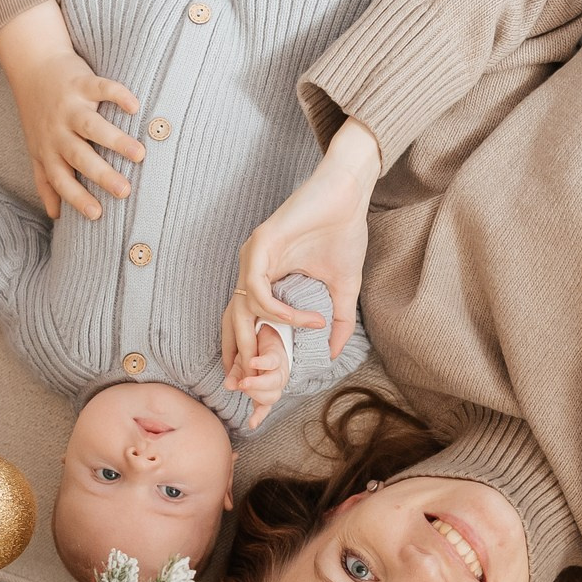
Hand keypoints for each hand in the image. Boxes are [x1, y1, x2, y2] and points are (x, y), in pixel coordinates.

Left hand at [0, 0, 144, 219]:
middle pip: (79, 157)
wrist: (32, 66)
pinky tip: (134, 107)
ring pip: (91, 126)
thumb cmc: (38, 114)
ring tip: (140, 155)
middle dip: (101, 175)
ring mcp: (70, 106)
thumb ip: (46, 181)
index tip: (97, 214)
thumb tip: (55, 215)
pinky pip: (101, 88)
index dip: (76, 197)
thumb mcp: (37, 149)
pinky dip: (118, 95)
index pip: (61, 179)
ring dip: (115, 140)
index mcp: (48, 150)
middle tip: (124, 191)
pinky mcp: (81, 82)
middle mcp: (58, 130)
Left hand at [221, 118, 380, 383]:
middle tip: (251, 387)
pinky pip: (259, 291)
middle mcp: (251, 269)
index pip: (243, 322)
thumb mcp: (344, 287)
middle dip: (240, 358)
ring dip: (269, 335)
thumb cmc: (344, 232)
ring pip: (242, 310)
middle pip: (232, 322)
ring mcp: (252, 257)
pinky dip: (281, 312)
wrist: (349, 194)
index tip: (249, 385)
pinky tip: (308, 318)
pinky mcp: (260, 245)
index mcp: (264, 278)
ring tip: (299, 344)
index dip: (242, 353)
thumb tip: (334, 353)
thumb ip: (337, 321)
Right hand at [230, 320, 291, 429]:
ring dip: (258, 385)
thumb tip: (229, 386)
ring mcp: (278, 369)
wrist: (266, 328)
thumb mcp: (240, 366)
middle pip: (270, 397)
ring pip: (273, 383)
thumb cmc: (254, 350)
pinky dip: (261, 364)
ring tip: (243, 382)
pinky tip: (252, 362)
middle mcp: (275, 380)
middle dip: (256, 395)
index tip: (251, 425)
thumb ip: (235, 377)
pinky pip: (271, 362)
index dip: (259, 415)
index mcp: (267, 387)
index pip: (263, 405)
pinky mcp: (277, 354)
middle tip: (241, 388)